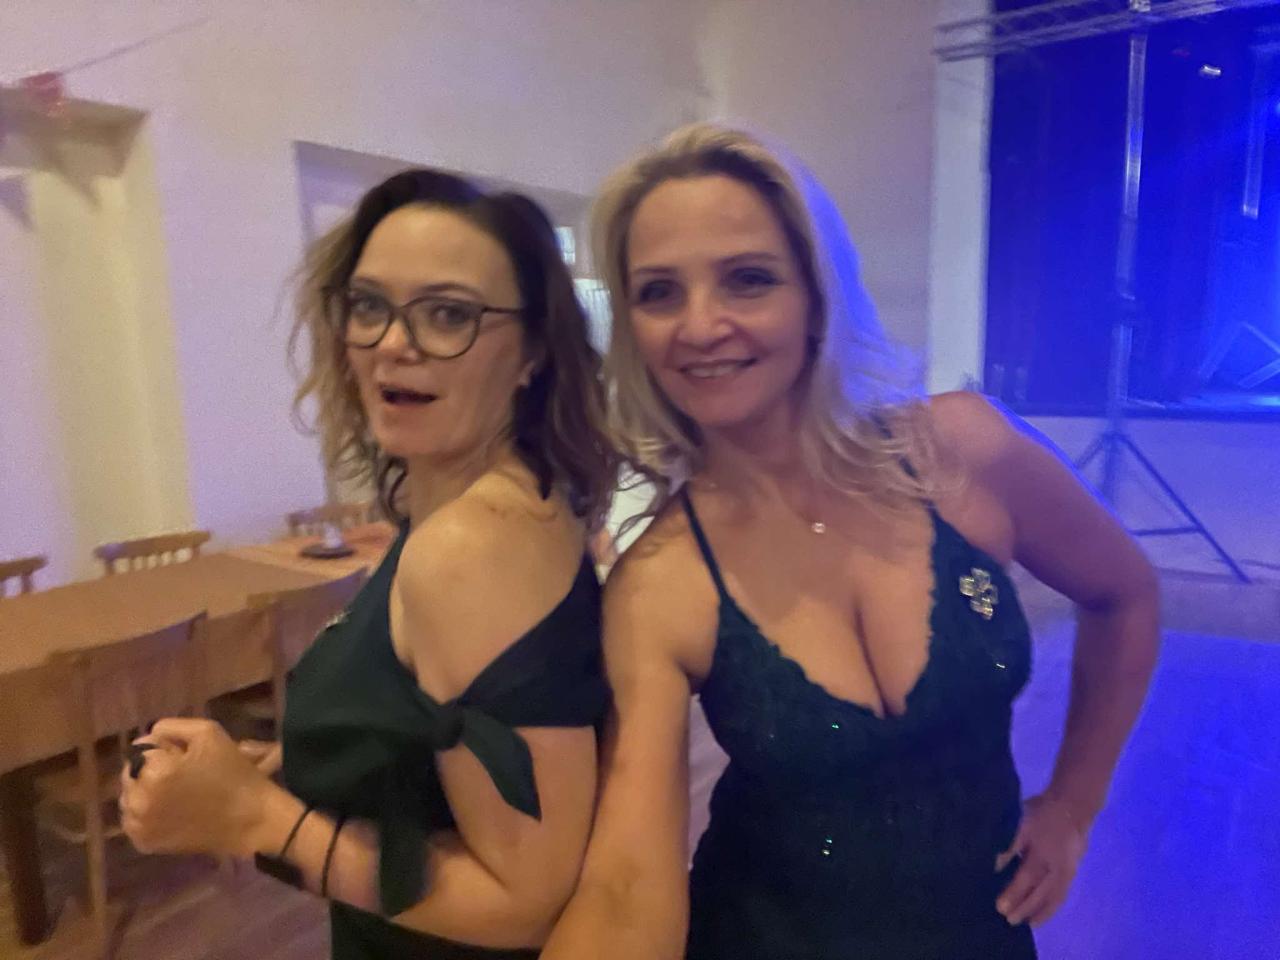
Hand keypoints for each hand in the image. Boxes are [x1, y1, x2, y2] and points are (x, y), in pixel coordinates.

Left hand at [119, 717, 275, 858]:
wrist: (250, 820)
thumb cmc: (232, 773)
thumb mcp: (209, 733)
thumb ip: (170, 727)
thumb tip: (147, 739)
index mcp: (153, 772)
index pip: (139, 750)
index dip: (163, 751)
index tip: (187, 758)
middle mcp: (139, 800)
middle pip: (130, 774)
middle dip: (150, 771)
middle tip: (182, 775)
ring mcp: (139, 826)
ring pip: (129, 797)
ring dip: (145, 792)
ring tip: (176, 795)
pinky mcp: (145, 844)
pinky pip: (132, 821)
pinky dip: (145, 814)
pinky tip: (170, 812)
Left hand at [995, 794, 1088, 927]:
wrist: (1073, 805)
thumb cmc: (1042, 812)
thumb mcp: (1021, 823)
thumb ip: (1009, 845)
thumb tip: (994, 865)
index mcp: (1042, 855)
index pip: (1026, 880)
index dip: (1013, 895)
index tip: (1000, 908)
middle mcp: (1057, 868)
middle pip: (1040, 893)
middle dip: (1024, 908)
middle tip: (1009, 921)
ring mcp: (1068, 872)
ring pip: (1054, 898)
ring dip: (1041, 911)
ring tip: (1029, 923)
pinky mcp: (1073, 872)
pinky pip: (1063, 894)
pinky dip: (1053, 906)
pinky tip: (1045, 912)